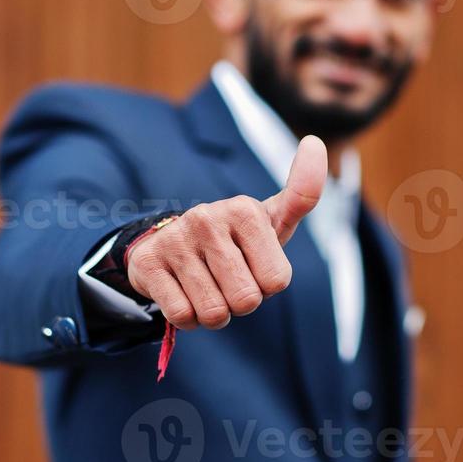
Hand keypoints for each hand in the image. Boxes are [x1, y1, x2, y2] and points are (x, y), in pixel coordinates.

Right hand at [127, 135, 327, 330]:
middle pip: (246, 300)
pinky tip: (183, 295)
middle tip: (226, 280)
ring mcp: (175, 239)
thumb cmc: (234, 240)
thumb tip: (314, 143)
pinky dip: (188, 318)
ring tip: (205, 288)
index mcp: (245, 209)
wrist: (170, 246)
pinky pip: (182, 316)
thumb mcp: (271, 220)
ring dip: (213, 314)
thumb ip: (303, 193)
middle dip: (240, 303)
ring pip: (214, 312)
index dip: (266, 286)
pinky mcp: (148, 263)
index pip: (276, 282)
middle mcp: (207, 218)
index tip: (252, 266)